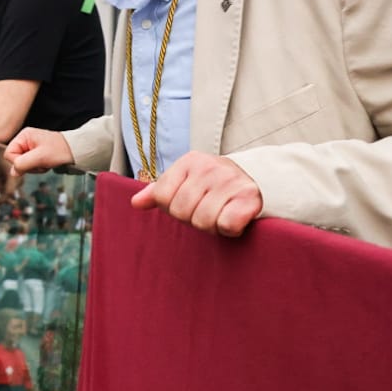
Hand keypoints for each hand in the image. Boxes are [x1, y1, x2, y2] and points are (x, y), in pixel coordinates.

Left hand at [0, 145, 21, 203]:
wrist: (1, 146)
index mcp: (14, 175)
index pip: (9, 193)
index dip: (0, 201)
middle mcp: (19, 177)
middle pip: (10, 193)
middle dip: (1, 196)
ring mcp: (20, 177)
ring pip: (11, 190)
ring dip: (3, 190)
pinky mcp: (19, 176)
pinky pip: (12, 186)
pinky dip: (5, 186)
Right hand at [5, 128, 72, 173]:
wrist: (76, 150)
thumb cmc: (60, 150)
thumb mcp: (40, 157)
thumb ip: (23, 164)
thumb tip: (13, 172)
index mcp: (23, 136)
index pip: (9, 153)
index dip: (18, 162)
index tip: (32, 162)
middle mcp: (25, 139)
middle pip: (15, 159)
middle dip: (28, 165)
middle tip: (41, 163)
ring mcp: (29, 146)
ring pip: (22, 164)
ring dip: (34, 167)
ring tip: (45, 162)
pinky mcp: (35, 152)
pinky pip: (29, 164)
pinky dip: (37, 167)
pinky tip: (46, 163)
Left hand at [130, 152, 263, 237]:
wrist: (255, 181)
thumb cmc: (212, 186)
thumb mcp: (184, 181)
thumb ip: (159, 191)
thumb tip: (136, 202)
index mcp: (190, 161)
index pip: (161, 196)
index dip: (171, 207)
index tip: (187, 203)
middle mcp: (210, 167)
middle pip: (181, 211)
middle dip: (191, 218)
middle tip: (206, 211)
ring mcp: (231, 181)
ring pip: (202, 221)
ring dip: (210, 226)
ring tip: (219, 214)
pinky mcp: (250, 198)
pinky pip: (226, 225)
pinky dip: (228, 229)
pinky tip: (232, 219)